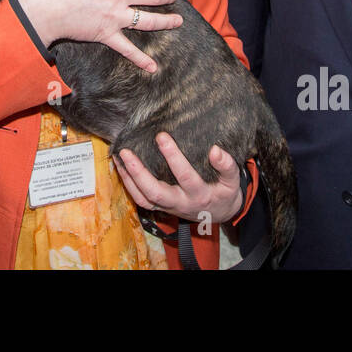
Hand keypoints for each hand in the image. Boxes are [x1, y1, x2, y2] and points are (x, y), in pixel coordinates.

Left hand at [114, 133, 243, 222]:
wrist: (219, 214)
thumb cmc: (224, 193)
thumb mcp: (232, 182)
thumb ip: (227, 166)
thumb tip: (216, 150)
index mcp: (200, 195)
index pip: (185, 177)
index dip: (173, 158)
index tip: (162, 136)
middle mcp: (181, 203)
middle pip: (156, 192)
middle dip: (139, 173)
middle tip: (126, 151)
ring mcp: (168, 207)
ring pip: (144, 198)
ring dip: (129, 179)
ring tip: (119, 157)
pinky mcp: (160, 207)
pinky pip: (140, 200)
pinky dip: (128, 184)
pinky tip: (121, 167)